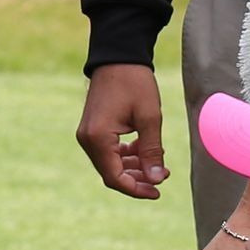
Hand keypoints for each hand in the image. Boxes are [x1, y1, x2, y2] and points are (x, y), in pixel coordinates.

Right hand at [78, 63, 169, 197]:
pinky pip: (108, 152)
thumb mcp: (149, 118)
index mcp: (98, 138)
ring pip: (110, 164)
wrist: (118, 58)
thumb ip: (152, 151)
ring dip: (133, 168)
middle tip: (162, 178)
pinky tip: (144, 151)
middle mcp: (87, 139)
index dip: (137, 189)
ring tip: (158, 165)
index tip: (158, 191)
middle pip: (110, 173)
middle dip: (137, 179)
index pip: (115, 177)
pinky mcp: (93, 129)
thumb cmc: (134, 84)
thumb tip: (155, 179)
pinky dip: (126, 156)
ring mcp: (88, 134)